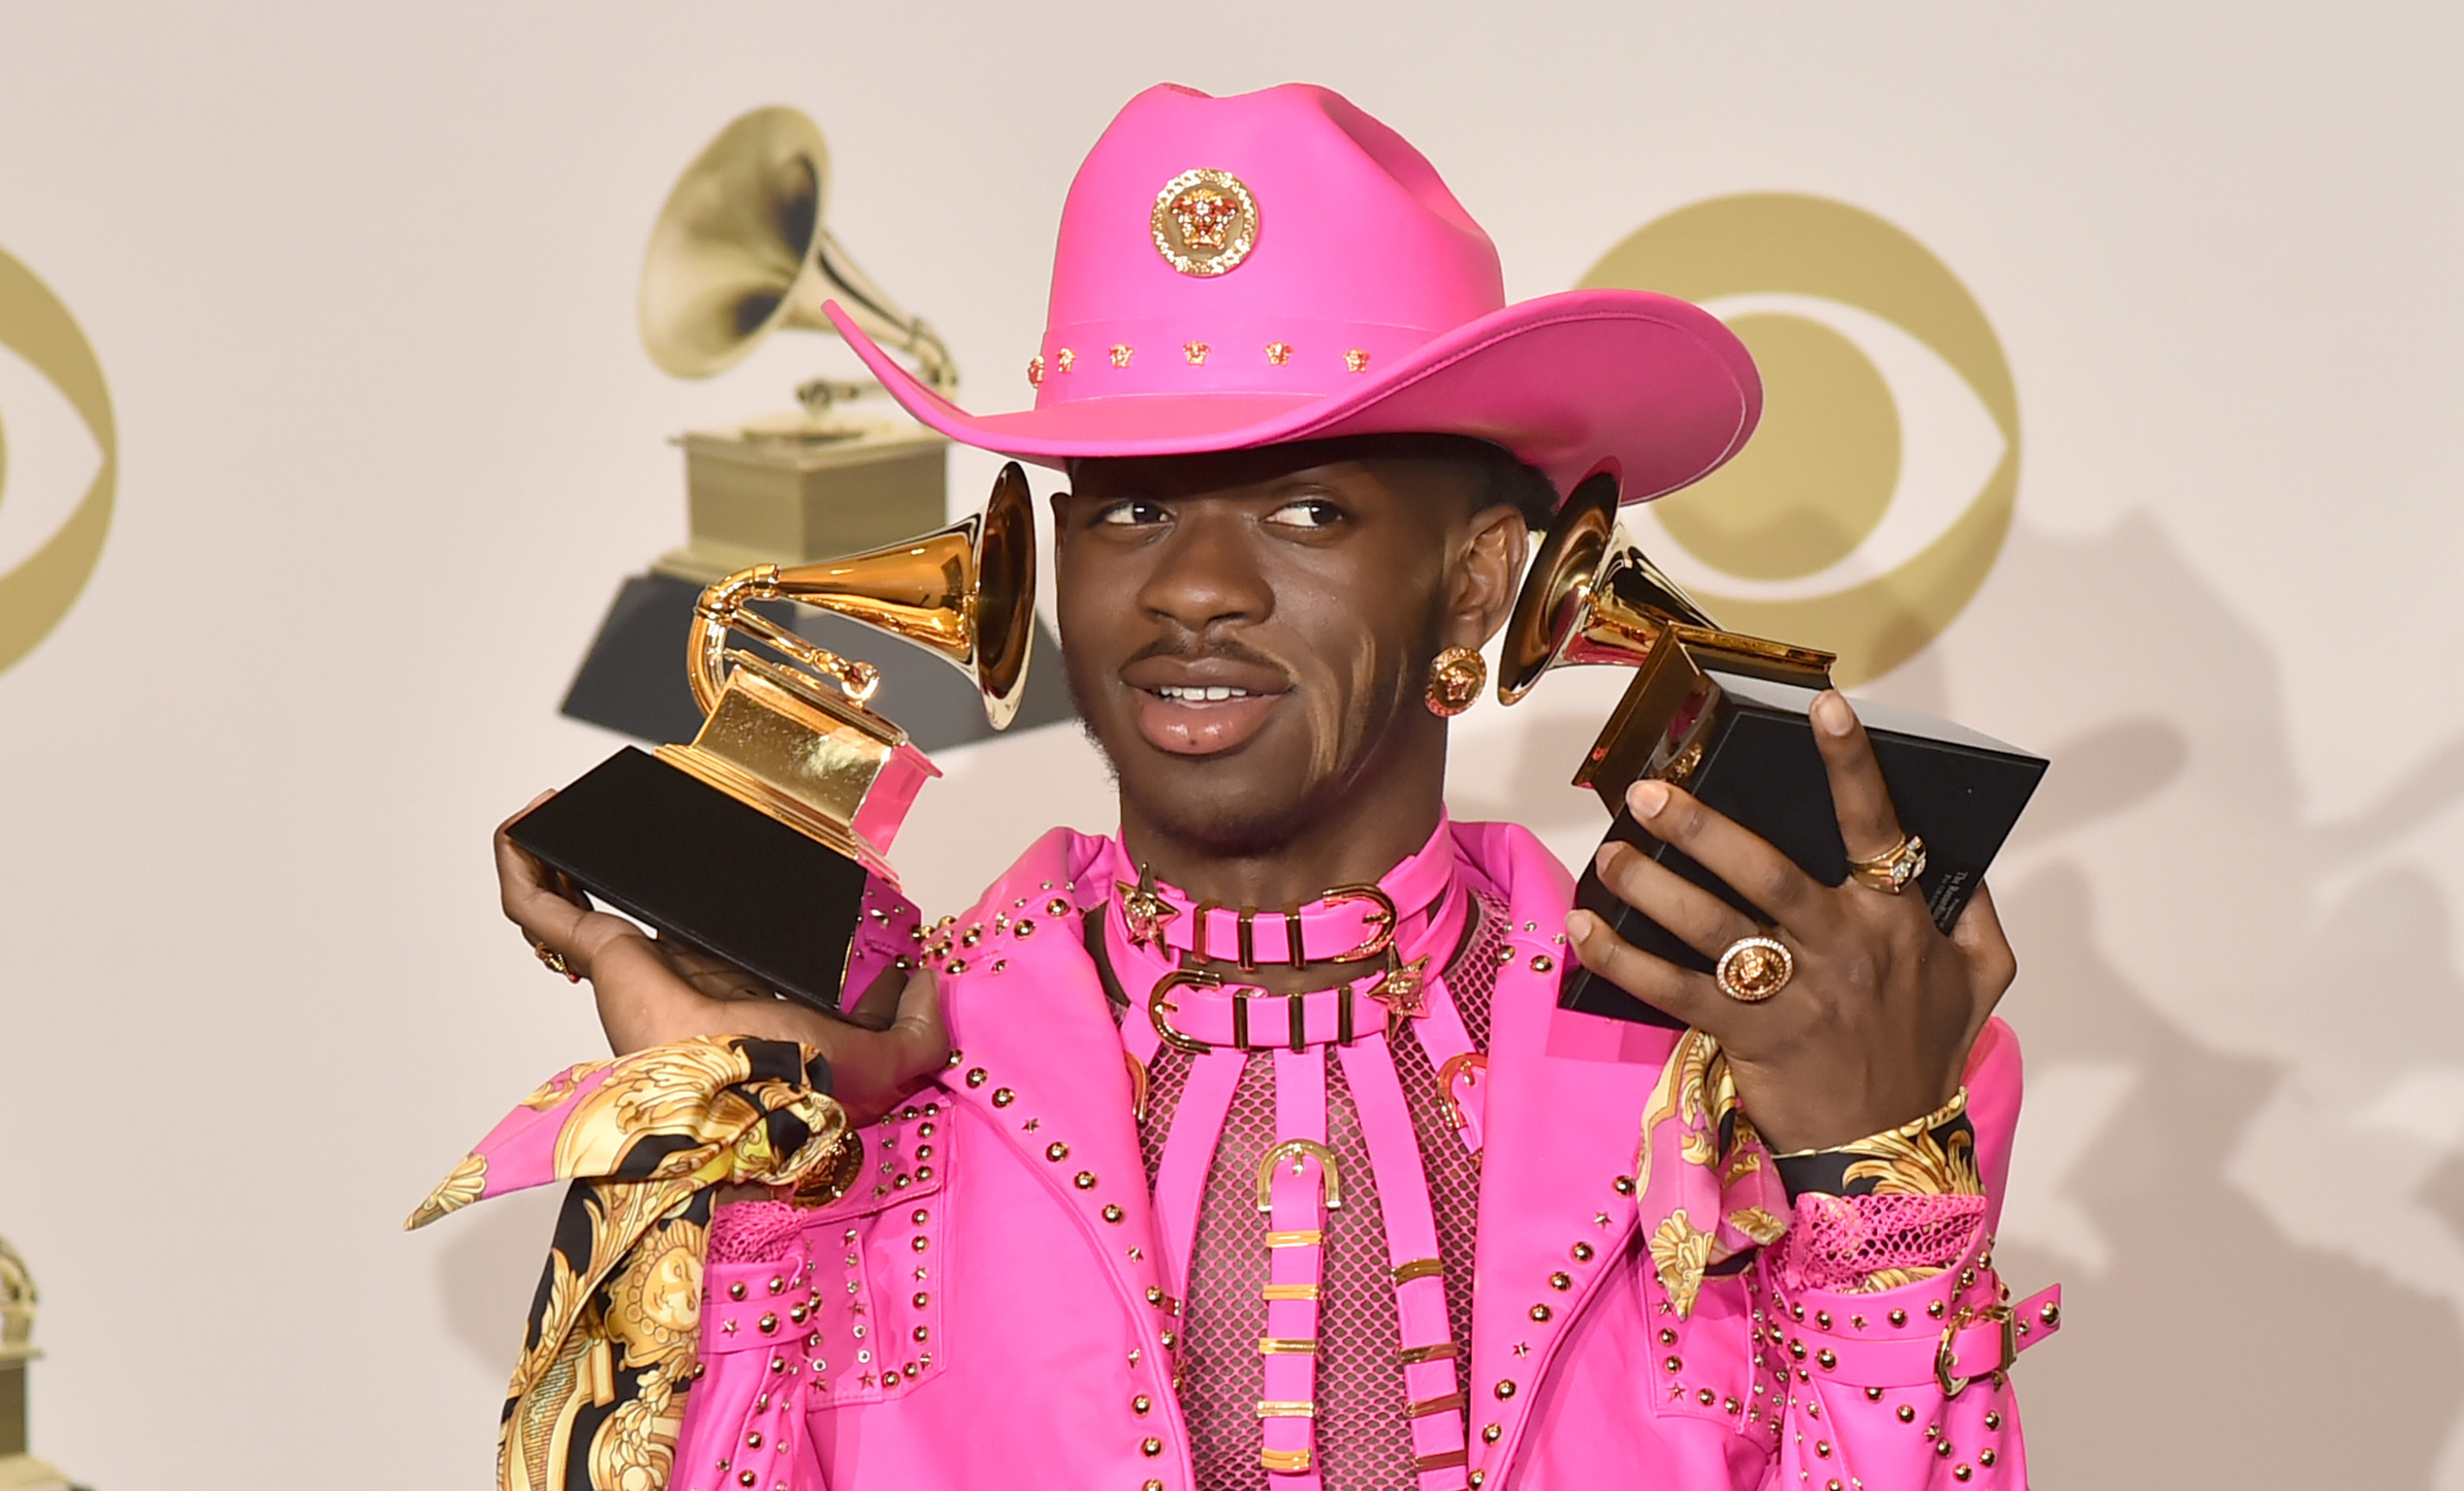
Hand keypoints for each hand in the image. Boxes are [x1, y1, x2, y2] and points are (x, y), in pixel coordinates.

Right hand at [494, 792, 949, 1121]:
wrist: (751, 1107)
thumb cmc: (805, 1093)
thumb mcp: (889, 1058)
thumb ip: (921, 1023)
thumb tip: (928, 978)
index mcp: (740, 993)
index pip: (721, 938)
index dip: (725, 894)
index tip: (735, 847)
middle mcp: (679, 978)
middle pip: (647, 911)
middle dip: (642, 861)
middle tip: (653, 808)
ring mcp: (632, 969)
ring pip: (577, 908)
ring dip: (565, 857)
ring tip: (574, 806)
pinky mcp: (603, 956)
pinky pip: (539, 904)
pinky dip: (523, 858)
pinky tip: (534, 816)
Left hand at [1563, 691, 2016, 1152]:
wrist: (1893, 1156)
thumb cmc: (1929, 1054)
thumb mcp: (1981, 979)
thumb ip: (1973, 910)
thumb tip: (1957, 852)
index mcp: (1896, 922)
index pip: (1877, 829)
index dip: (1851, 767)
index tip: (1826, 707)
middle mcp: (1842, 949)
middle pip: (1768, 875)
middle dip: (1706, 829)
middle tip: (1651, 792)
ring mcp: (1793, 996)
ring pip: (1715, 930)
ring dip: (1654, 889)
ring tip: (1611, 850)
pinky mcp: (1748, 1037)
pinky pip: (1677, 993)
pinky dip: (1626, 962)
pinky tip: (1586, 929)